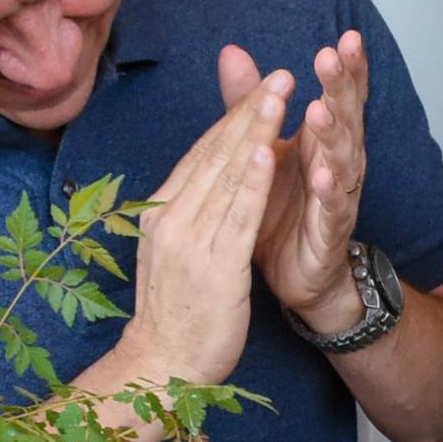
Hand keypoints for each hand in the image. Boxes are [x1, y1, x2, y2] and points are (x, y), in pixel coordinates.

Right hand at [116, 67, 292, 386]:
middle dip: (250, 110)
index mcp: (160, 213)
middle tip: (281, 73)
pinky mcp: (214, 267)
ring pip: (228, 174)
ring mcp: (189, 241)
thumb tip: (202, 181)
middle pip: (215, 153)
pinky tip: (271, 150)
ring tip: (281, 93)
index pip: (200, 153)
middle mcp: (170, 219)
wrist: (162, 367)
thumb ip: (190, 213)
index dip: (233, 117)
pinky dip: (254, 180)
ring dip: (256, 129)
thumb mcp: (176, 253)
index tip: (261, 87)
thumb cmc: (174, 315)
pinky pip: (237, 215)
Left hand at [231, 31, 372, 337]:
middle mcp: (336, 163)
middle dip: (340, 87)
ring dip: (332, 135)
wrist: (295, 274)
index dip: (347, 68)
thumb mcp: (265, 147)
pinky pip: (332, 210)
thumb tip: (233, 53)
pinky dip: (327, 193)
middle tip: (332, 56)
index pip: (340, 96)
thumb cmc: (284, 209)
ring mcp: (336, 197)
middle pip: (345, 117)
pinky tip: (321, 177)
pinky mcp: (329, 232)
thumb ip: (253, 101)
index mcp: (322, 141)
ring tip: (320, 111)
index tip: (346, 37)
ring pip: (342, 161)